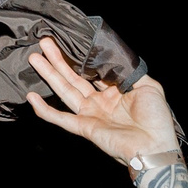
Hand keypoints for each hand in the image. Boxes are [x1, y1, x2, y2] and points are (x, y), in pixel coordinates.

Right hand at [24, 36, 180, 163]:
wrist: (154, 146)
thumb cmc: (156, 119)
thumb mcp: (149, 86)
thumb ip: (130, 71)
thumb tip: (114, 57)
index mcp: (116, 91)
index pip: (93, 70)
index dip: (80, 57)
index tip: (68, 40)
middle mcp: (101, 102)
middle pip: (74, 77)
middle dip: (59, 60)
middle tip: (45, 43)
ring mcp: (91, 114)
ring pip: (65, 91)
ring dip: (50, 75)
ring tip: (35, 57)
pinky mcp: (85, 127)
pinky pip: (61, 119)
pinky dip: (46, 110)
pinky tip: (32, 98)